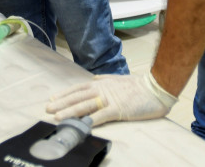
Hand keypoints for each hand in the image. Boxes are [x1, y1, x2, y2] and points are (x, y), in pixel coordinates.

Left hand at [46, 71, 177, 125]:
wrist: (156, 87)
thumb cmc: (139, 85)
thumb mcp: (119, 79)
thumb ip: (105, 79)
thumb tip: (95, 79)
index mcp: (101, 82)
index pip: (78, 88)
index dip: (65, 93)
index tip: (53, 98)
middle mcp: (102, 89)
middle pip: (77, 96)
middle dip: (62, 103)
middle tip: (47, 108)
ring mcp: (109, 99)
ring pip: (85, 106)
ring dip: (70, 111)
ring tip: (57, 116)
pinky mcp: (118, 109)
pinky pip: (101, 116)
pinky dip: (89, 120)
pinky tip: (80, 125)